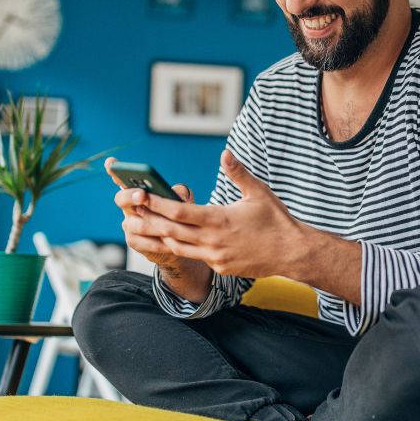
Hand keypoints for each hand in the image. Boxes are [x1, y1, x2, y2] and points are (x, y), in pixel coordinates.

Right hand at [105, 157, 194, 269]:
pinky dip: (155, 241)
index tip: (111, 162)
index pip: (122, 179)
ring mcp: (129, 224)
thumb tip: (177, 192)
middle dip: (130, 196)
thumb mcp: (184, 202)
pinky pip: (141, 241)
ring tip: (164, 222)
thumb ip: (180, 194)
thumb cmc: (179, 216)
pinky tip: (167, 241)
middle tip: (142, 194)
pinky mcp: (133, 241)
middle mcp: (129, 206)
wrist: (181, 242)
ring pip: (133, 222)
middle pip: (121, 199)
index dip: (114, 170)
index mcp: (138, 192)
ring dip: (150, 222)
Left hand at [120, 150, 306, 277]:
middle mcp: (213, 240)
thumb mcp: (259, 192)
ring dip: (155, 237)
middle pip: (170, 231)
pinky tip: (166, 240)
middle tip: (126, 214)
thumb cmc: (277, 220)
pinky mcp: (220, 267)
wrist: (293, 253)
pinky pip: (193, 257)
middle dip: (147, 221)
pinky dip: (176, 248)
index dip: (158, 204)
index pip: (180, 212)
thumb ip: (238, 173)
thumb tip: (225, 153)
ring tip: (136, 228)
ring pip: (177, 247)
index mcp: (220, 219)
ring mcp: (215, 256)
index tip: (140, 195)